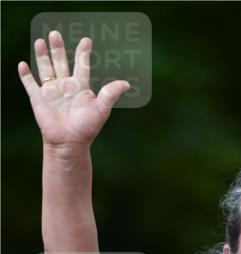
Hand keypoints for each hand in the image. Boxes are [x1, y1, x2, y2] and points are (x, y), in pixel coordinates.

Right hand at [18, 30, 129, 150]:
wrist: (69, 142)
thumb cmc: (86, 128)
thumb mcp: (101, 109)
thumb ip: (110, 94)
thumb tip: (126, 84)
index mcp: (80, 87)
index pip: (81, 65)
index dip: (83, 53)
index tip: (86, 40)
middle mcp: (65, 86)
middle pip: (60, 62)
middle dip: (58, 48)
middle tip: (55, 33)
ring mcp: (51, 92)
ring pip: (45, 68)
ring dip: (42, 55)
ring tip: (40, 40)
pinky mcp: (38, 99)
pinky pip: (30, 84)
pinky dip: (25, 75)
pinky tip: (22, 64)